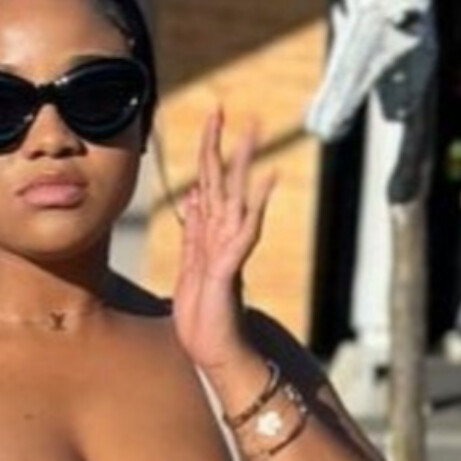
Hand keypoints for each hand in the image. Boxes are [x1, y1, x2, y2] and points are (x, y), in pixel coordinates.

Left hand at [173, 107, 276, 375]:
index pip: (207, 184)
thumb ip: (194, 232)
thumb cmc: (204, 318)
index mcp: (209, 235)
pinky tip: (270, 178)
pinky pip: (247, 230)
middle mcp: (222, 237)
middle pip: (222, 181)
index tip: (210, 119)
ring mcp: (229, 250)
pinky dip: (258, 204)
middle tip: (222, 107)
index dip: (206, 152)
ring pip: (238, 197)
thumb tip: (192, 196)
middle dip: (220, 144)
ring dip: (244, 162)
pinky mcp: (231, 267)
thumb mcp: (191, 267)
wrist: (216, 353)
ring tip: (253, 130)